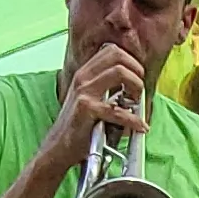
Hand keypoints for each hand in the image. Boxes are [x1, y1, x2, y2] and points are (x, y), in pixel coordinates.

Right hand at [34, 41, 154, 180]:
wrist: (58, 147)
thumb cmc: (78, 126)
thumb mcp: (89, 99)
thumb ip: (106, 87)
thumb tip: (135, 84)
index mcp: (84, 73)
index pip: (112, 50)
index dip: (131, 61)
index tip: (138, 76)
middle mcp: (82, 78)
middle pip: (118, 56)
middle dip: (136, 71)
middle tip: (139, 90)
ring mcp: (83, 92)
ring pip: (119, 72)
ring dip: (136, 87)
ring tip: (137, 102)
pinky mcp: (86, 109)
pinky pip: (118, 109)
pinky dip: (134, 119)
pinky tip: (140, 126)